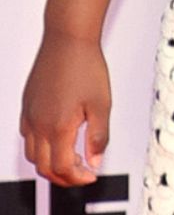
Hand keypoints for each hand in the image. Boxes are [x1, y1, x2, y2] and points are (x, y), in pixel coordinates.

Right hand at [19, 30, 110, 186]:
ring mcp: (29, 116)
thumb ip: (98, 136)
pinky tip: (58, 140)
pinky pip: (27, 137)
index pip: (62, 167)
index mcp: (57, 127)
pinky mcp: (27, 107)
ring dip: (50, 163)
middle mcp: (38, 125)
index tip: (92, 175)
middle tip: (82, 174)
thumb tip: (95, 161)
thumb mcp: (102, 104)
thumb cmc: (86, 66)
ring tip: (72, 160)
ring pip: (32, 154)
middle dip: (63, 176)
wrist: (67, 40)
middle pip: (43, 166)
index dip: (78, 177)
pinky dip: (40, 148)